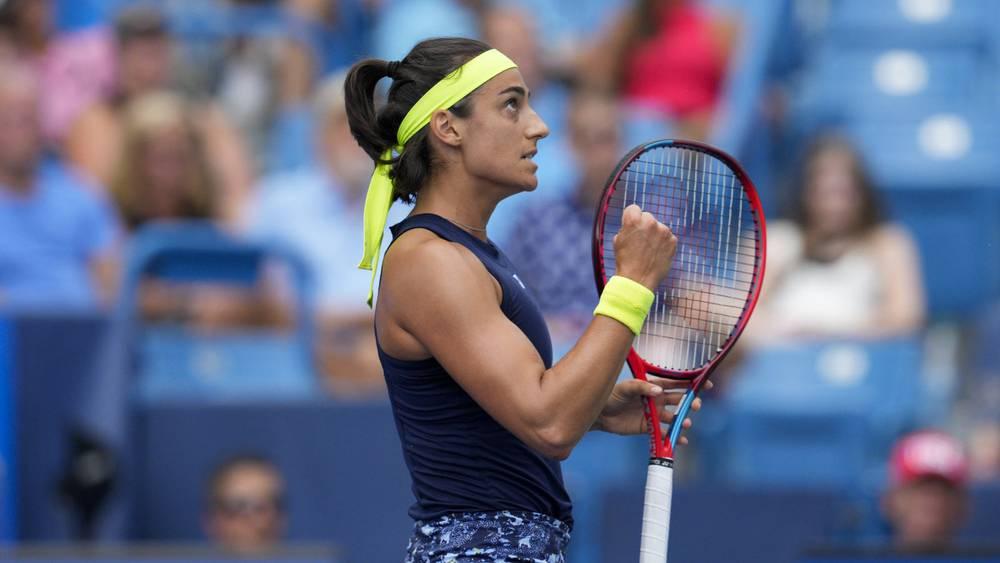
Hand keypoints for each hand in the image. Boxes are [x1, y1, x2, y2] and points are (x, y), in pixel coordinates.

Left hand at [595, 376, 713, 445]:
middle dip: (690, 403)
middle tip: (696, 405)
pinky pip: (664, 432)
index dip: (690, 384)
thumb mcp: (626, 388)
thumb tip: (659, 391)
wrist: (600, 414)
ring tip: (685, 423)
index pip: (675, 384)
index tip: (705, 385)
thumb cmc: (612, 396)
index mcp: (653, 386)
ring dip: (681, 420)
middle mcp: (656, 400)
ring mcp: (654, 414)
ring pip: (673, 417)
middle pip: (678, 401)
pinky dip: (673, 437)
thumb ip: (642, 387)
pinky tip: (681, 440)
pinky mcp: (648, 428)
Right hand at [613, 204, 676, 290]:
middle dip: (644, 226)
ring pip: (659, 228)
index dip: (631, 219)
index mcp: (633, 220)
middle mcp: (649, 222)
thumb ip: (627, 227)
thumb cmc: (625, 261)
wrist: (637, 280)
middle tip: (641, 242)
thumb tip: (636, 223)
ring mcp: (663, 231)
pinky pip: (668, 238)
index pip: (634, 208)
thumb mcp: (618, 240)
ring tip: (648, 251)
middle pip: (647, 217)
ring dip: (655, 235)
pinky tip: (656, 255)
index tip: (632, 228)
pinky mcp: (673, 240)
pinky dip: (664, 244)